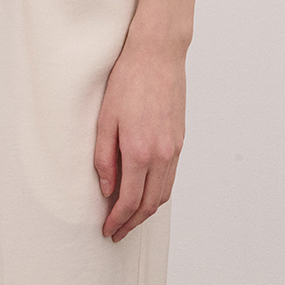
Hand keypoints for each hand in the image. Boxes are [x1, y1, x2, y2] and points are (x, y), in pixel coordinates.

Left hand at [93, 36, 184, 240]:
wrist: (158, 54)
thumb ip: (104, 157)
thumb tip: (107, 188)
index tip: (108, 229)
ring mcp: (175, 148)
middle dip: (133, 223)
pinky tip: (146, 190)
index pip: (130, 200)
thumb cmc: (128, 80)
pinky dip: (159, 191)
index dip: (118, 220)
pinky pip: (171, 176)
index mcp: (140, 151)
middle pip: (150, 204)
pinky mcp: (180, 140)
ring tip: (130, 217)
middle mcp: (162, 155)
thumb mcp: (105, 118)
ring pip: (164, 193)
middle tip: (117, 231)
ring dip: (147, 211)